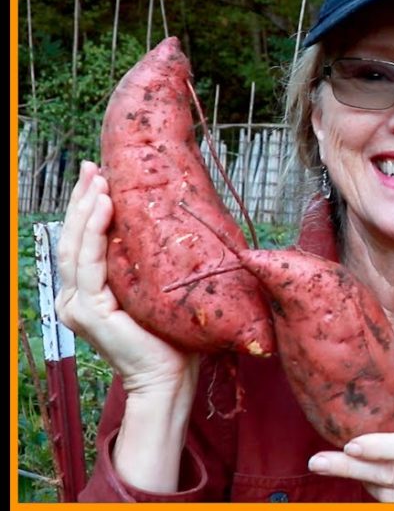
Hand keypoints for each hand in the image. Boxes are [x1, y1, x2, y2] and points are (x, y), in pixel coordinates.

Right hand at [55, 161, 196, 395]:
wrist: (171, 376)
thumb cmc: (172, 335)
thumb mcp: (154, 289)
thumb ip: (143, 264)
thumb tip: (160, 222)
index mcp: (87, 294)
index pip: (80, 242)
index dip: (84, 208)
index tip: (96, 175)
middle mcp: (74, 299)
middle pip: (72, 238)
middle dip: (81, 199)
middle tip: (92, 166)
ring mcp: (77, 306)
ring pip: (76, 246)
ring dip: (85, 208)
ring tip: (98, 179)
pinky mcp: (88, 311)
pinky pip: (89, 263)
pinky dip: (95, 231)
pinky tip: (104, 207)